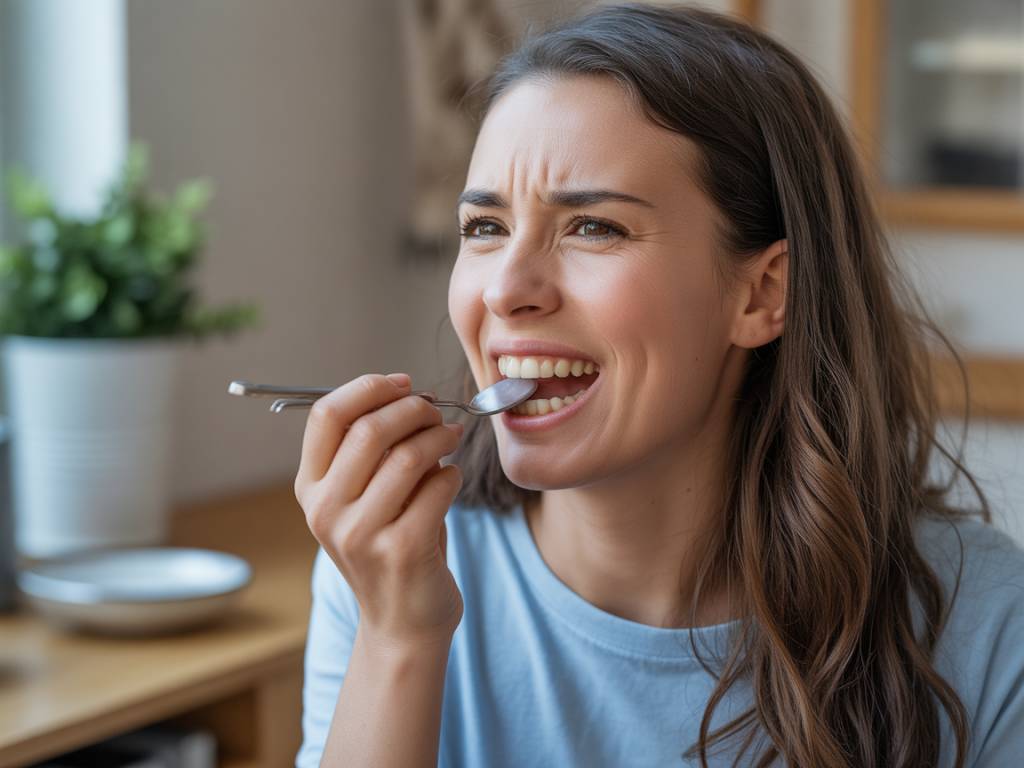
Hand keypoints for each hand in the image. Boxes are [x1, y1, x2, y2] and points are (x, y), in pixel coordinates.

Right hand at [294, 372, 464, 647]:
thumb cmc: (389, 544)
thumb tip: (404, 391)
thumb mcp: (362, 498)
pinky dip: (453, 474)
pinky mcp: (401, 550)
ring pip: (408, 455)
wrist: (402, 623)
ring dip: (440, 437)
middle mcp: (325, 510)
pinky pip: (438, 486)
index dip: (369, 388)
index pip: (326, 415)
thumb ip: (369, 449)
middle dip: (414, 409)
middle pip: (369, 429)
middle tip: (437, 412)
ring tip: (452, 438)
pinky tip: (452, 480)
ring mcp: (360, 534)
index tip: (403, 383)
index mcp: (310, 488)